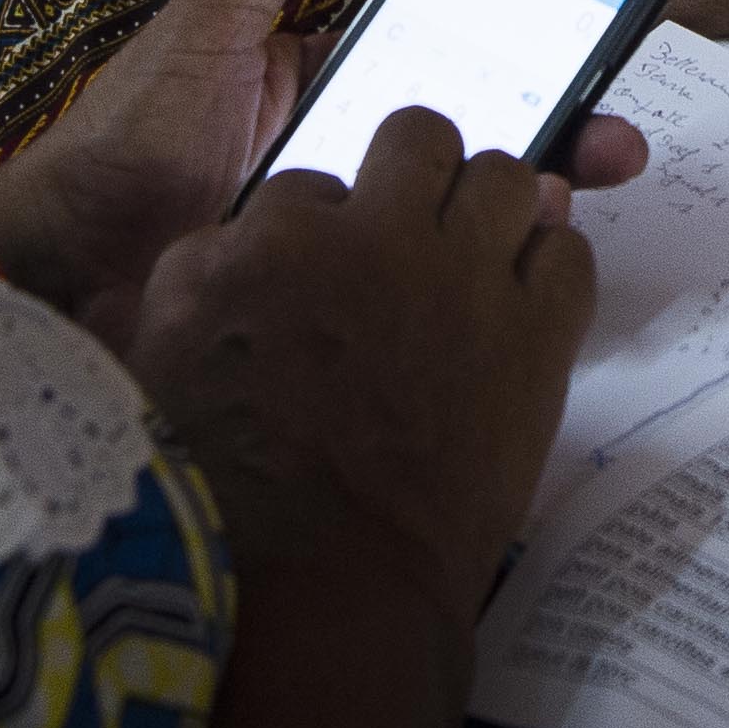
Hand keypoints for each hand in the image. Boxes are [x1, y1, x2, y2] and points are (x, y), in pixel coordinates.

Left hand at [0, 0, 654, 340]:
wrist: (68, 265)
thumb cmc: (128, 137)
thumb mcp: (206, 31)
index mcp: (322, 82)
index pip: (443, 59)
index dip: (516, 55)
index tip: (585, 45)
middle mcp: (343, 154)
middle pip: (464, 142)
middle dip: (545, 138)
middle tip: (613, 142)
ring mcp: (343, 228)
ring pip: (448, 213)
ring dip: (517, 206)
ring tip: (569, 197)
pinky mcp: (332, 297)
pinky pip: (409, 282)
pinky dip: (465, 277)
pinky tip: (509, 273)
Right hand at [124, 109, 595, 621]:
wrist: (328, 589)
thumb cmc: (226, 504)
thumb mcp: (158, 373)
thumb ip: (194, 290)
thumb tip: (228, 253)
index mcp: (265, 245)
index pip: (308, 188)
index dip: (325, 231)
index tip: (332, 275)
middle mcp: (368, 238)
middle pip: (420, 138)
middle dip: (419, 175)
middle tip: (416, 231)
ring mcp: (461, 279)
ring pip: (510, 176)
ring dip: (494, 212)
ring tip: (478, 263)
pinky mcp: (535, 334)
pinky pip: (570, 252)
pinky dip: (551, 269)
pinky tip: (525, 307)